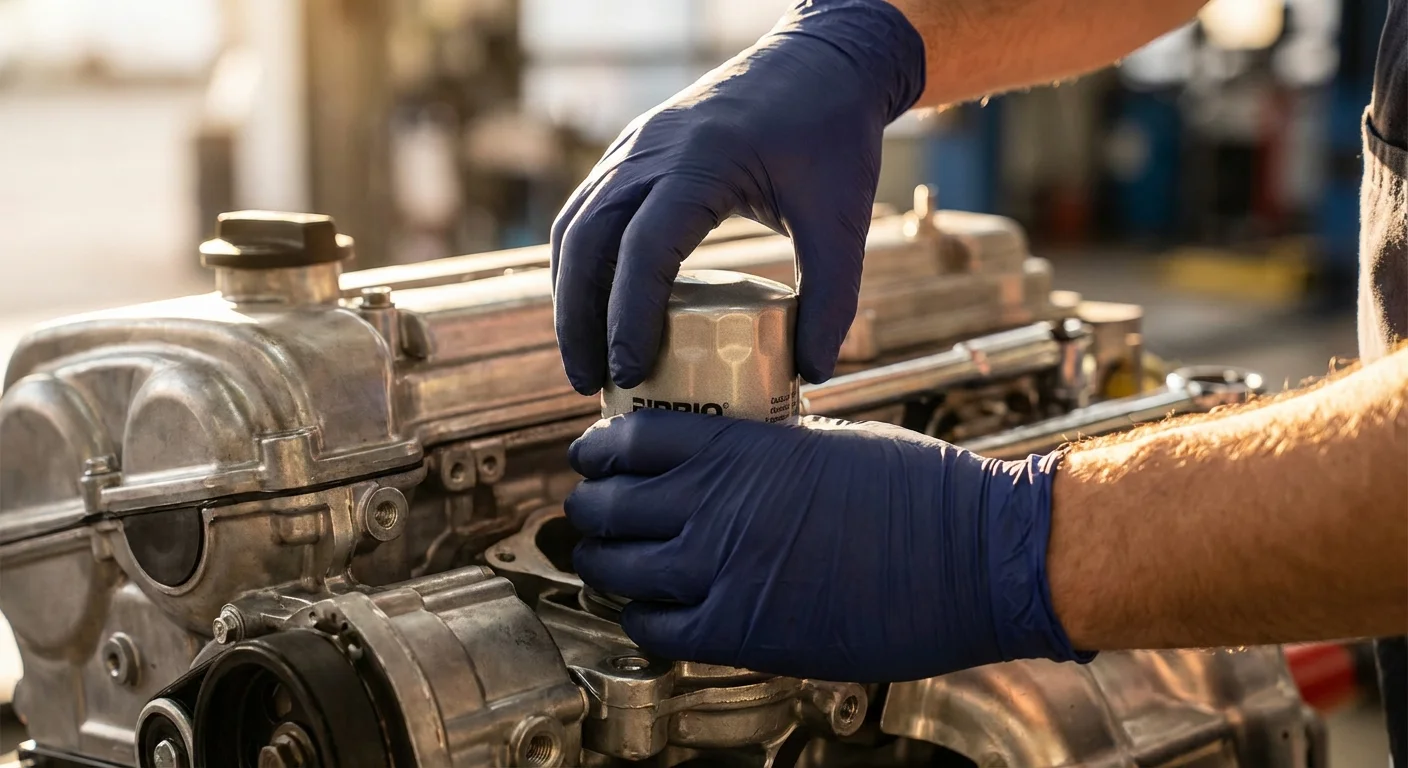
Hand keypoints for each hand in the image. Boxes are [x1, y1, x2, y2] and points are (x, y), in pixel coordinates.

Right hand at [550, 0, 925, 394]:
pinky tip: (595, 311)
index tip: (630, 371)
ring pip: (574, 226)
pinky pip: (586, 211)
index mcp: (701, 161)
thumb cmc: (834, 136)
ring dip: (569, 295)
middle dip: (578, 317)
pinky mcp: (632, 152)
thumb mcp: (843, 218)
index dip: (628, 314)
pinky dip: (580, 265)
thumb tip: (813, 374)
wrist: (821, 63)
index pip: (643, 247)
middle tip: (590, 382)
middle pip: (586, 239)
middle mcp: (652, 149)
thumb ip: (833, 296)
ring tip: (586, 359)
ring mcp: (634, 146)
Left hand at [565, 410, 1093, 682]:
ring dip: (605, 563)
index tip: (595, 457)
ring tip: (611, 562)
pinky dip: (642, 620)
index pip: (630, 439)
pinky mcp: (743, 632)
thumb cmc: (924, 495)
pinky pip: (655, 629)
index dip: (599, 450)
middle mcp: (718, 505)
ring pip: (616, 568)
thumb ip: (768, 452)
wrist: (977, 558)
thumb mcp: (832, 443)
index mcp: (742, 447)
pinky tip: (653, 613)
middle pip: (607, 505)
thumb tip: (732, 462)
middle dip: (590, 508)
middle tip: (593, 513)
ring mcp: (724, 570)